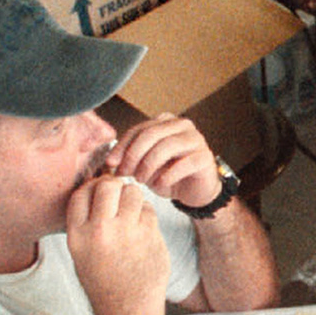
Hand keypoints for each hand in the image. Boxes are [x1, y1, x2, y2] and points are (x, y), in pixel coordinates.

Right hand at [66, 174, 168, 314]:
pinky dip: (147, 214)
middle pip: (108, 186)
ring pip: (133, 193)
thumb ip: (86, 223)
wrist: (127, 308)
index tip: (100, 191)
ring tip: (132, 213)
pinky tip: (142, 229)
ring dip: (134, 198)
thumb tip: (97, 188)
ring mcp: (127, 232)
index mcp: (78, 235)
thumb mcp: (81, 253)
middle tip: (119, 196)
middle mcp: (101, 231)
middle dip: (115, 187)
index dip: (92, 187)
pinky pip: (149, 209)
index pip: (81, 193)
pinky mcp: (150, 235)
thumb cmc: (104, 281)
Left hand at [108, 114, 222, 209]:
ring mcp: (196, 140)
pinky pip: (183, 164)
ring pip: (166, 146)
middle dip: (133, 155)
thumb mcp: (144, 165)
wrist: (194, 192)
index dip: (122, 146)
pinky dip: (167, 176)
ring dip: (148, 165)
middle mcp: (182, 125)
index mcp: (165, 122)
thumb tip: (111, 161)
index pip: (139, 129)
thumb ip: (130, 157)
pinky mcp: (205, 157)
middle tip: (124, 173)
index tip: (110, 163)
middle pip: (151, 134)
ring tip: (141, 180)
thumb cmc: (168, 176)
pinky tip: (159, 184)